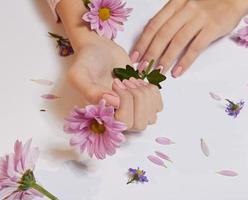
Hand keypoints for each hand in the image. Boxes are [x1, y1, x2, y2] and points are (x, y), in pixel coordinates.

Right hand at [58, 0, 162, 130]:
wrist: (99, 49)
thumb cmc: (87, 61)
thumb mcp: (79, 74)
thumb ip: (90, 91)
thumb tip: (114, 102)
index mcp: (102, 117)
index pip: (123, 124)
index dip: (125, 104)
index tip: (115, 83)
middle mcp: (118, 118)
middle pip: (139, 123)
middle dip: (137, 99)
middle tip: (125, 81)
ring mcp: (133, 111)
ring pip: (150, 117)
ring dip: (144, 94)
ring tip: (130, 81)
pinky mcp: (144, 101)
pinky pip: (158, 106)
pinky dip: (152, 92)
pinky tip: (139, 82)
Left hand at [131, 0, 247, 77]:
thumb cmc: (208, 3)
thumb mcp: (185, 4)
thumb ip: (170, 17)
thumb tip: (152, 36)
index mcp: (175, 4)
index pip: (154, 24)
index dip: (143, 41)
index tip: (135, 56)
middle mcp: (185, 9)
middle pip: (162, 34)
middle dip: (150, 53)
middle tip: (142, 68)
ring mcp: (199, 18)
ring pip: (177, 41)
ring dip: (165, 59)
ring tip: (157, 72)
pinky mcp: (212, 28)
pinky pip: (195, 47)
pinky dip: (185, 61)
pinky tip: (178, 71)